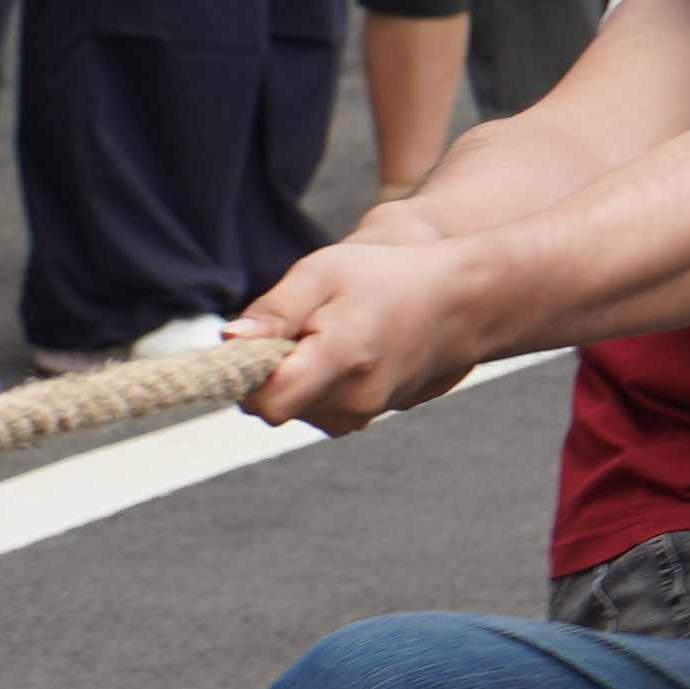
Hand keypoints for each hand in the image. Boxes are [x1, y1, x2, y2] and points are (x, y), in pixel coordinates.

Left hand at [230, 233, 484, 431]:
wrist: (461, 302)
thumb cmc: (389, 276)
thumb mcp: (323, 272)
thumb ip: (275, 311)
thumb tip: (228, 341)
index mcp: (341, 360)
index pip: (266, 402)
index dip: (245, 375)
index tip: (250, 343)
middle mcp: (353, 400)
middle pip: (275, 406)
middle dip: (270, 370)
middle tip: (297, 325)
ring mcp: (365, 413)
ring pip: (296, 409)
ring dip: (294, 378)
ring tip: (325, 333)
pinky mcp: (369, 416)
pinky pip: (320, 409)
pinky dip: (317, 385)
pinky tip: (341, 349)